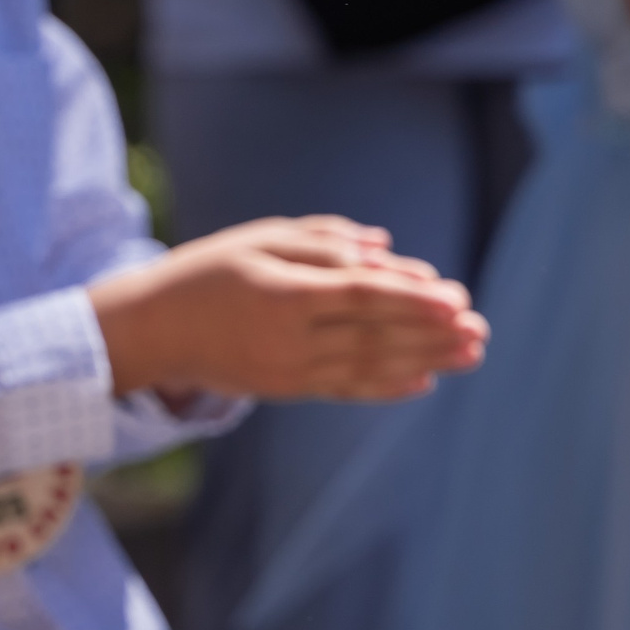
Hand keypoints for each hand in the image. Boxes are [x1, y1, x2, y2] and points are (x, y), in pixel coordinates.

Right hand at [89, 216, 487, 403]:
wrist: (149, 331)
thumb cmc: (205, 273)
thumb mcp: (257, 240)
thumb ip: (322, 241)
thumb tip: (386, 250)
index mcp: (280, 294)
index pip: (360, 298)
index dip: (412, 300)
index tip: (456, 298)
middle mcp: (287, 339)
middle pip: (373, 336)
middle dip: (431, 334)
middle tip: (479, 329)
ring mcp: (286, 370)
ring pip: (366, 367)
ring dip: (423, 362)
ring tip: (468, 356)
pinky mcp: (283, 388)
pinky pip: (343, 389)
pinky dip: (385, 388)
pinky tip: (421, 383)